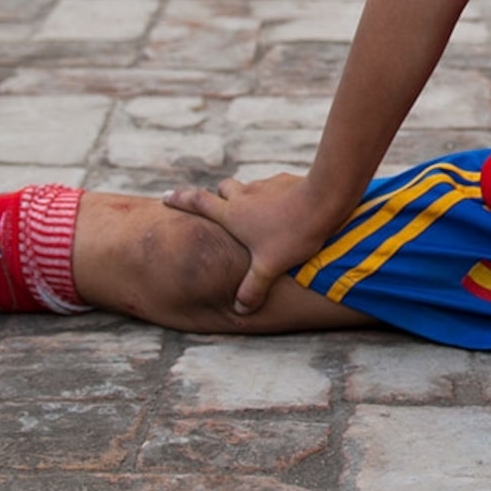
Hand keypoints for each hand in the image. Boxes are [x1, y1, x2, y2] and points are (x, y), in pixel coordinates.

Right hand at [163, 171, 347, 312]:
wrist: (325, 198)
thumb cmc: (293, 233)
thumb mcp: (269, 267)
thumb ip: (252, 289)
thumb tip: (239, 309)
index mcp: (232, 214)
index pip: (197, 202)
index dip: (179, 200)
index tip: (166, 197)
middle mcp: (244, 195)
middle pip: (223, 189)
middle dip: (217, 197)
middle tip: (219, 209)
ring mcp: (265, 185)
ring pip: (249, 188)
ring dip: (248, 198)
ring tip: (258, 217)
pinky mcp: (286, 180)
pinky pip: (273, 188)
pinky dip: (273, 197)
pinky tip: (286, 210)